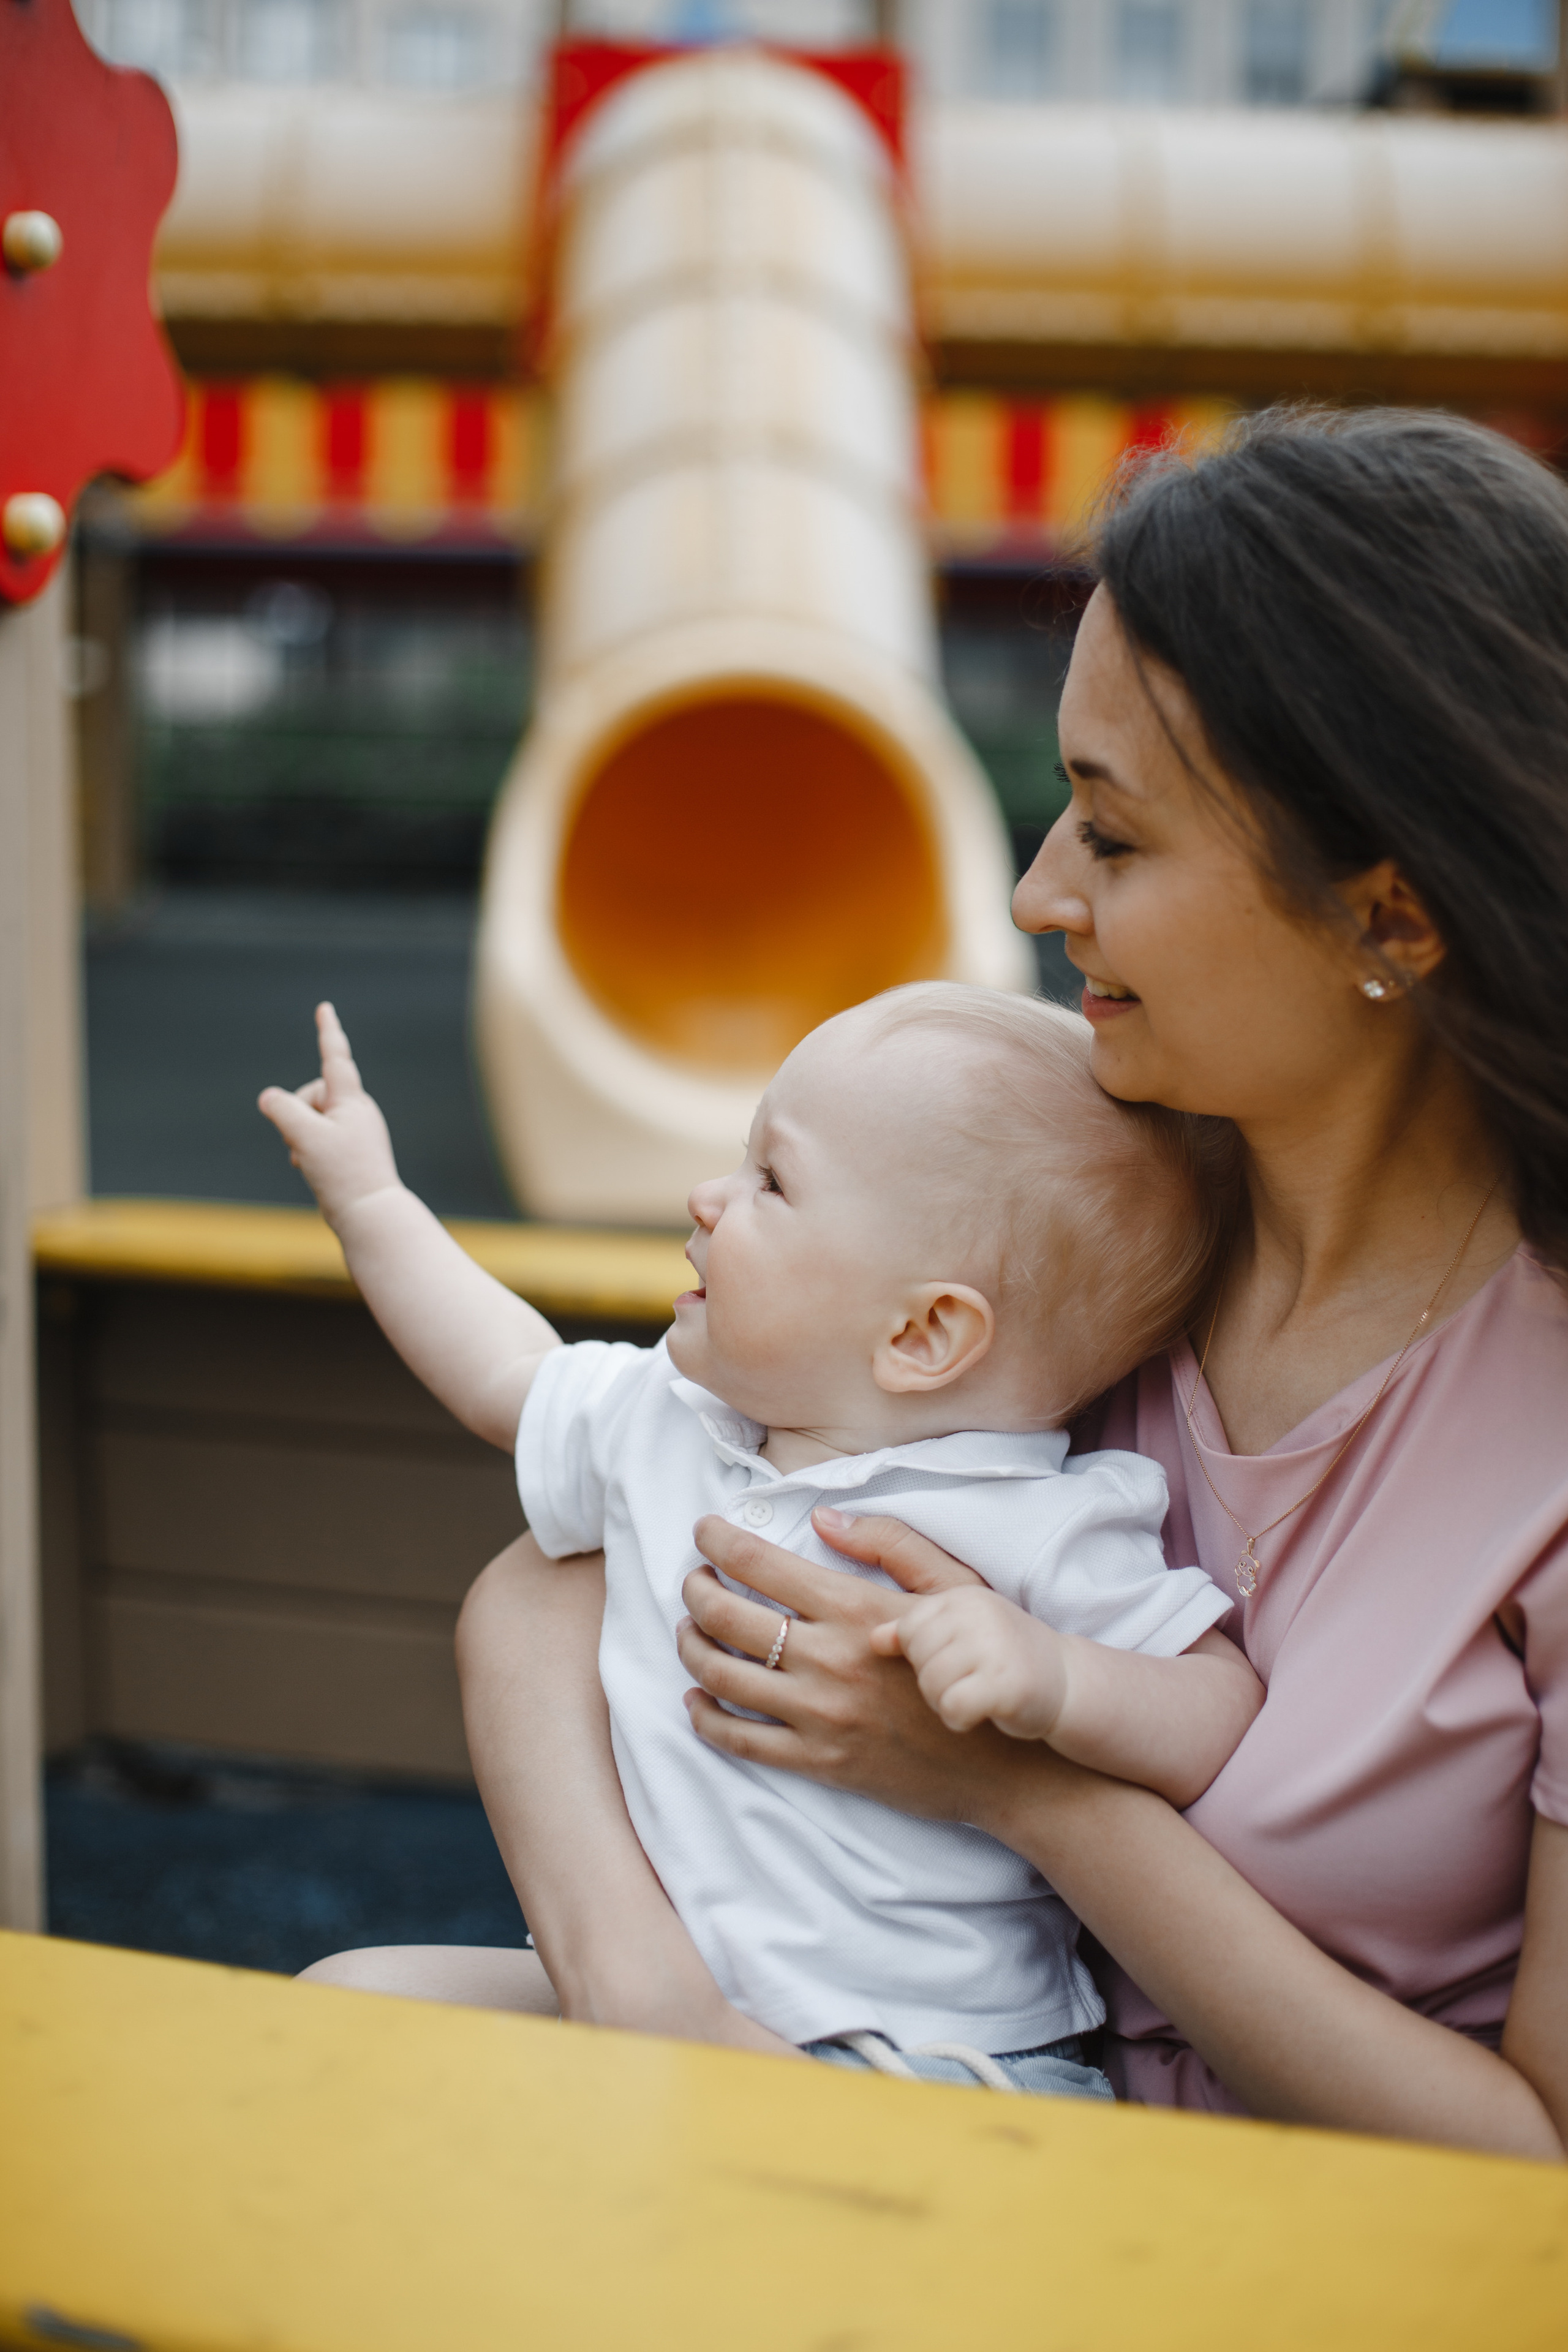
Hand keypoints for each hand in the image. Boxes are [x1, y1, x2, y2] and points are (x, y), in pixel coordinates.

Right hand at [258, 1002, 399, 1230]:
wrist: (369, 1214)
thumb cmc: (342, 1173)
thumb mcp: (305, 1136)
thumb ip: (283, 1110)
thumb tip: (268, 1096)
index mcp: (352, 1100)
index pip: (334, 1057)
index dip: (327, 1032)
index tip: (325, 1008)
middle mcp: (357, 1110)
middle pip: (312, 1095)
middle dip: (297, 1114)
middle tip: (303, 1143)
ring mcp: (356, 1131)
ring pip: (311, 1120)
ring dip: (300, 1137)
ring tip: (310, 1161)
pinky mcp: (351, 1151)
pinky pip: (318, 1139)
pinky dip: (306, 1150)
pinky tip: (311, 1169)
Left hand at [675, 1507, 1058, 1826]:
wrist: (1012, 1761)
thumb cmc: (984, 1661)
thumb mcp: (953, 1589)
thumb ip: (890, 1545)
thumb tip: (824, 1519)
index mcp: (856, 1609)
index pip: (760, 1564)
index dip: (718, 1542)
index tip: (702, 1532)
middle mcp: (829, 1661)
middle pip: (726, 1617)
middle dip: (694, 1590)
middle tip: (691, 1579)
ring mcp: (820, 1716)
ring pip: (722, 1678)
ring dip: (691, 1648)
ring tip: (690, 1630)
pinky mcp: (820, 1763)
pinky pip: (741, 1741)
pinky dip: (705, 1718)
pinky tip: (696, 1700)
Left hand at [870, 1586, 1068, 1739]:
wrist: (1067, 1686)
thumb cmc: (1004, 1658)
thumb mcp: (961, 1631)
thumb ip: (914, 1627)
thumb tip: (873, 1638)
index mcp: (963, 1598)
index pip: (909, 1629)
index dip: (921, 1657)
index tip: (952, 1662)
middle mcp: (980, 1613)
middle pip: (917, 1657)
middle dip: (932, 1681)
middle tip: (964, 1683)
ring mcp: (995, 1647)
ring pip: (931, 1684)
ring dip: (945, 1702)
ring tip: (972, 1696)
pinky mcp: (1006, 1684)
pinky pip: (953, 1707)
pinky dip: (959, 1719)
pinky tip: (976, 1716)